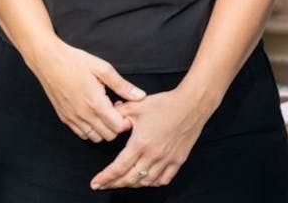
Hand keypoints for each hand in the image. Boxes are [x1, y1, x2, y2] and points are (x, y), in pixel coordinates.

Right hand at [29, 40, 144, 141]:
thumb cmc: (77, 62)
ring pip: (94, 137)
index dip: (126, 120)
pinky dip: (91, 129)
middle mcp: (83, 115)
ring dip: (104, 128)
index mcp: (95, 103)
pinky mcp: (64, 118)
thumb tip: (140, 96)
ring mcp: (72, 119)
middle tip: (117, 108)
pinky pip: (81, 133)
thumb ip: (123, 86)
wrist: (49, 62)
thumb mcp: (104, 69)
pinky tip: (94, 113)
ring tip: (106, 111)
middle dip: (117, 125)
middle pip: (108, 135)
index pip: (117, 127)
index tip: (126, 107)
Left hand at [89, 86, 209, 189]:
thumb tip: (107, 118)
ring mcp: (167, 159)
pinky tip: (147, 179)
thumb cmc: (166, 103)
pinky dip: (153, 182)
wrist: (192, 103)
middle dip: (114, 184)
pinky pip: (163, 179)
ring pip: (145, 182)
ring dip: (132, 184)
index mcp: (140, 143)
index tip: (95, 183)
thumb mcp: (138, 105)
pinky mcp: (178, 160)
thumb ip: (119, 113)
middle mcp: (153, 155)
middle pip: (129, 179)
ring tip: (124, 181)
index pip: (118, 168)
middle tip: (105, 184)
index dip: (105, 178)